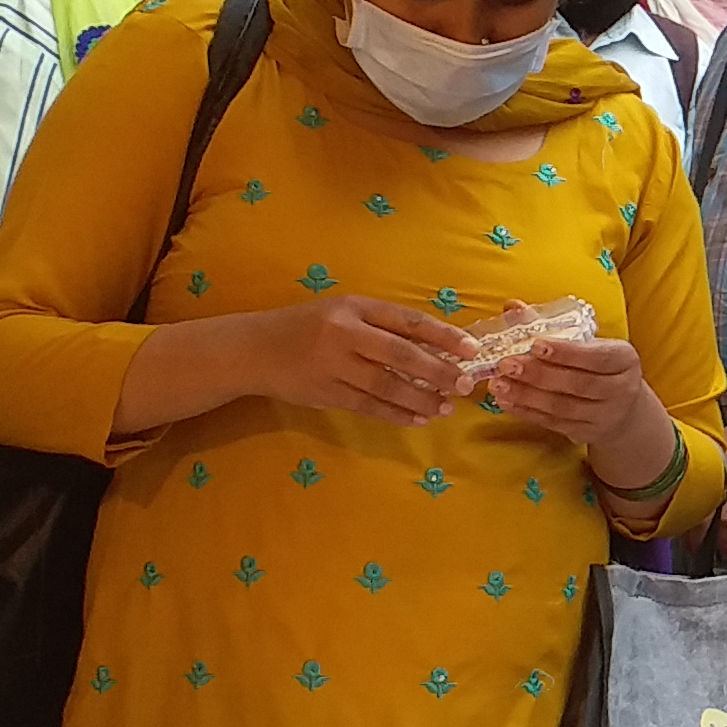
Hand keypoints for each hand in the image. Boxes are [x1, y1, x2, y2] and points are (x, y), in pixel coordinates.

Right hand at [253, 294, 476, 421]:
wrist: (255, 348)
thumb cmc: (308, 327)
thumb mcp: (344, 312)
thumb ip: (383, 326)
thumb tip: (436, 346)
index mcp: (354, 308)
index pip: (408, 321)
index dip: (443, 335)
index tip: (471, 349)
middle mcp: (344, 334)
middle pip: (400, 355)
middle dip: (437, 371)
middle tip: (464, 384)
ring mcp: (332, 365)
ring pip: (386, 385)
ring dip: (420, 398)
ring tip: (446, 407)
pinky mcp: (324, 393)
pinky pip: (368, 406)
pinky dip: (395, 414)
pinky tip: (417, 419)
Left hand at [488, 333, 669, 482]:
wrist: (625, 408)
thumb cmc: (600, 366)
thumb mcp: (589, 343)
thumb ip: (552, 325)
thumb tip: (513, 307)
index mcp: (624, 359)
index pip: (596, 357)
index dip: (566, 352)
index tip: (535, 345)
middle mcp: (620, 389)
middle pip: (577, 384)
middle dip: (538, 374)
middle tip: (507, 364)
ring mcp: (604, 415)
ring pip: (562, 407)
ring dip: (526, 395)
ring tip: (499, 383)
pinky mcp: (587, 434)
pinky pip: (553, 423)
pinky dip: (526, 412)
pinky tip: (506, 401)